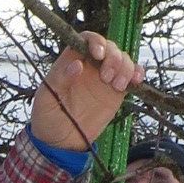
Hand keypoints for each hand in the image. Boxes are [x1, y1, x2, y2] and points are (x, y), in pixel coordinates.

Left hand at [28, 31, 139, 150]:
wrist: (60, 142)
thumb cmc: (47, 118)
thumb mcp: (46, 100)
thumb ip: (60, 80)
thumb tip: (76, 64)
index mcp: (70, 62)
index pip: (86, 40)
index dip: (96, 42)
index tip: (98, 54)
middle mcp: (89, 66)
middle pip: (110, 48)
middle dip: (113, 58)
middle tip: (107, 78)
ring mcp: (104, 78)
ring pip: (123, 60)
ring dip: (126, 67)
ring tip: (117, 86)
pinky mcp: (116, 92)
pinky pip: (131, 76)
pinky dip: (137, 74)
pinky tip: (136, 81)